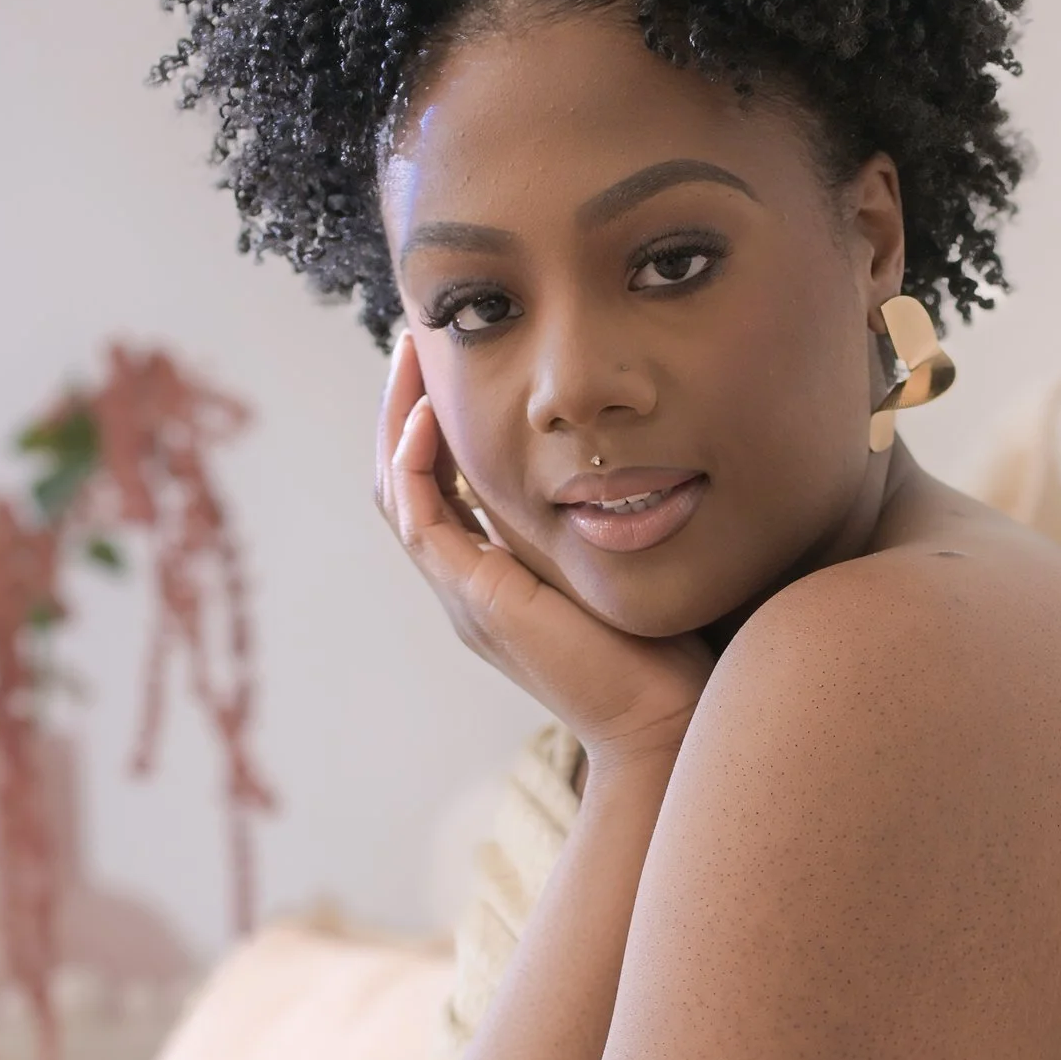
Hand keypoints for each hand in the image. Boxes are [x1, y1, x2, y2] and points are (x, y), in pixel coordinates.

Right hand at [376, 335, 709, 764]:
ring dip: (396, 418)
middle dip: (403, 405)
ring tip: (410, 354)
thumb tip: (629, 455)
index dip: (436, 420)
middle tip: (415, 337)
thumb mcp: (620, 562)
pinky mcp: (476, 600)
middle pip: (405, 481)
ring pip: (398, 493)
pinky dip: (415, 463)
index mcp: (496, 576)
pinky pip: (419, 519)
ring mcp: (464, 595)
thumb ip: (603, 517)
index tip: (450, 360)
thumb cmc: (663, 654)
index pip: (441, 484)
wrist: (663, 723)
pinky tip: (427, 415)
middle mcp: (468, 584)